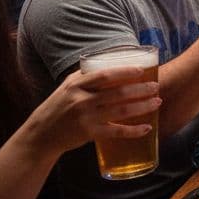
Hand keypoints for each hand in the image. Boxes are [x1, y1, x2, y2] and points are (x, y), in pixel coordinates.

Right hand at [21, 65, 160, 155]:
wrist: (42, 133)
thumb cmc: (58, 107)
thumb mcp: (67, 87)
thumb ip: (86, 77)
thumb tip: (110, 64)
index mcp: (76, 85)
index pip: (104, 75)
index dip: (124, 71)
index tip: (141, 70)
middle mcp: (81, 100)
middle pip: (118, 93)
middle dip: (141, 89)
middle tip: (156, 87)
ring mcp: (86, 118)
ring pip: (121, 111)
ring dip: (142, 107)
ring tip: (157, 102)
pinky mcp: (89, 134)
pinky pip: (116, 132)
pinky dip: (133, 131)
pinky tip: (147, 128)